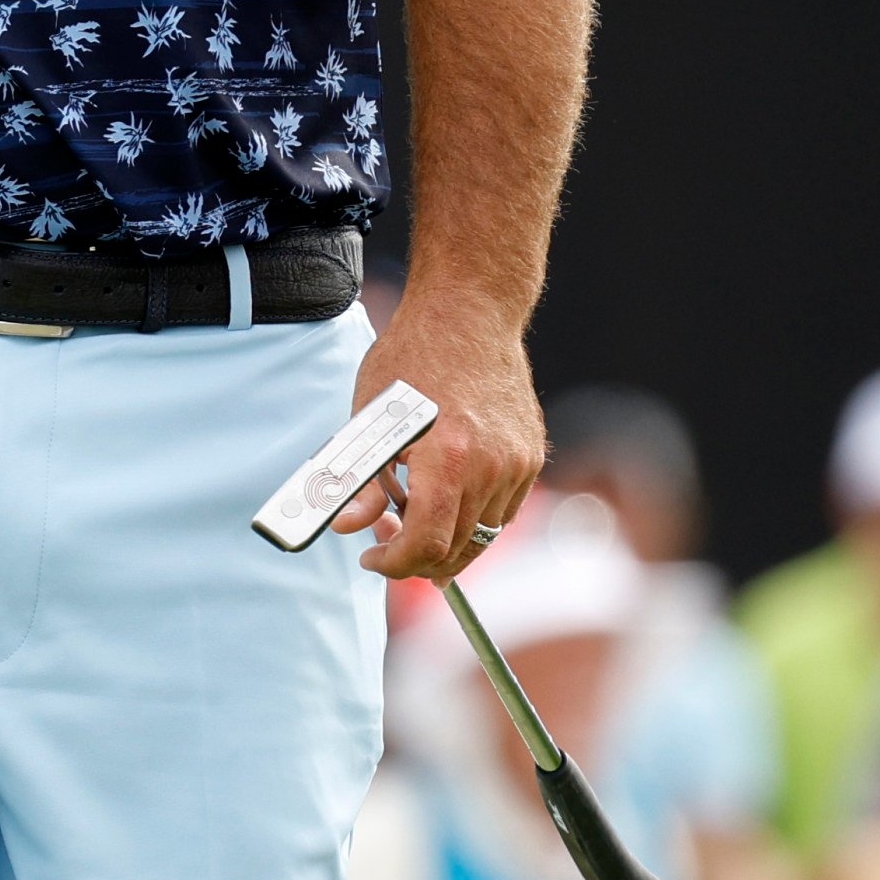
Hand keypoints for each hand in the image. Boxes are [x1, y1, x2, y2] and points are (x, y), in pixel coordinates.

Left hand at [331, 294, 541, 580]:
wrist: (468, 314)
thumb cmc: (410, 358)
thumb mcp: (369, 416)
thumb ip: (362, 479)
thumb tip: (348, 527)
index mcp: (447, 459)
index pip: (426, 545)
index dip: (395, 565)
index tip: (372, 560)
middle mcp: (491, 468)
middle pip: (458, 549)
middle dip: (418, 560)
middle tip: (388, 547)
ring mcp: (517, 463)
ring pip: (483, 534)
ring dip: (447, 541)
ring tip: (412, 516)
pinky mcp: (531, 455)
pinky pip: (503, 509)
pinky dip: (473, 517)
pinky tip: (445, 496)